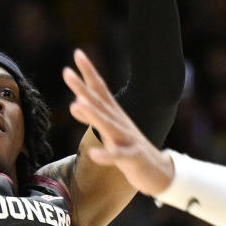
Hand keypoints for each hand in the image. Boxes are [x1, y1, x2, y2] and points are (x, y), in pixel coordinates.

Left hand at [64, 48, 173, 194]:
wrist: (159, 172)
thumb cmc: (130, 149)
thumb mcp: (109, 133)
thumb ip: (92, 118)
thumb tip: (73, 104)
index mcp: (114, 116)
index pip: (100, 90)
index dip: (89, 73)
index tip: (77, 53)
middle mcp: (120, 123)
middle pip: (100, 103)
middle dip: (83, 88)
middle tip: (66, 72)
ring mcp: (127, 139)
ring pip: (109, 125)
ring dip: (93, 115)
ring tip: (77, 104)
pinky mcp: (132, 158)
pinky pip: (118, 156)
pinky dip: (106, 155)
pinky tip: (94, 154)